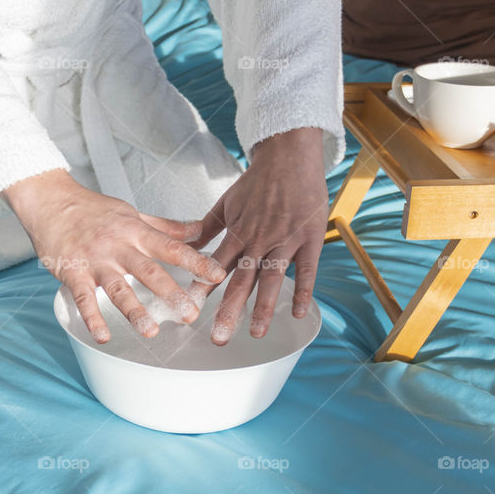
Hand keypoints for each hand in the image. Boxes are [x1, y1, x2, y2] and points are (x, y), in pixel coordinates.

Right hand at [4, 169, 225, 342]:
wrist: (50, 201)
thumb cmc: (93, 209)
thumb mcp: (132, 214)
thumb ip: (166, 227)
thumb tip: (199, 230)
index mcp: (136, 232)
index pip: (172, 247)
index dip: (196, 262)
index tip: (218, 275)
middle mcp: (118, 247)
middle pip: (149, 271)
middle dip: (172, 293)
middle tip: (190, 314)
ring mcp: (95, 261)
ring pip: (118, 288)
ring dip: (134, 311)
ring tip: (151, 331)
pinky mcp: (73, 272)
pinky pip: (83, 298)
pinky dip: (92, 318)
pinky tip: (103, 336)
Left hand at [191, 127, 326, 344]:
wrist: (288, 155)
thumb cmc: (257, 180)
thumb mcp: (227, 202)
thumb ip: (207, 228)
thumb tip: (185, 245)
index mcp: (237, 233)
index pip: (216, 266)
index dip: (203, 289)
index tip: (190, 310)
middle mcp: (258, 240)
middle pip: (241, 281)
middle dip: (229, 311)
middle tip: (219, 338)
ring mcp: (285, 240)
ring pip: (271, 279)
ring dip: (263, 308)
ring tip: (256, 333)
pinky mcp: (309, 238)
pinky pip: (307, 269)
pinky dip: (303, 291)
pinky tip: (299, 313)